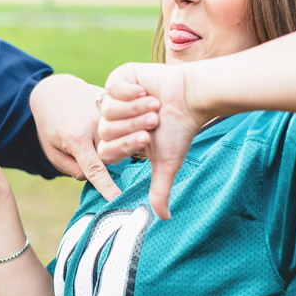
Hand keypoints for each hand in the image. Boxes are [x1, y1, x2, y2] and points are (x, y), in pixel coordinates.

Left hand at [31, 74, 157, 200]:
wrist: (53, 91)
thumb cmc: (51, 124)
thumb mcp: (51, 149)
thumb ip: (70, 167)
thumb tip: (91, 178)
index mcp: (76, 139)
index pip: (94, 169)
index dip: (107, 186)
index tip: (118, 198)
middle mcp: (93, 126)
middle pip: (115, 150)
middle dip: (126, 149)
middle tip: (144, 141)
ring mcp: (104, 112)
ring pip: (123, 132)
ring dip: (132, 134)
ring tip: (152, 122)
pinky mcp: (112, 102)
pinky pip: (125, 117)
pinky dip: (132, 121)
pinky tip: (145, 114)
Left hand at [97, 63, 204, 219]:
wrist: (191, 97)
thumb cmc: (180, 130)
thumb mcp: (167, 163)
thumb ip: (160, 190)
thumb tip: (164, 219)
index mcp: (121, 139)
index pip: (105, 151)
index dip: (125, 145)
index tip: (147, 139)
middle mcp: (115, 119)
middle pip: (105, 130)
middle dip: (132, 125)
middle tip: (154, 120)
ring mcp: (115, 97)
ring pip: (107, 109)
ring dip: (134, 108)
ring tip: (154, 104)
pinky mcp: (120, 77)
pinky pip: (111, 87)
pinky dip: (130, 90)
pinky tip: (146, 89)